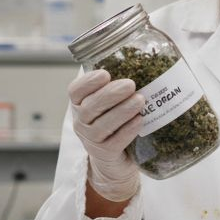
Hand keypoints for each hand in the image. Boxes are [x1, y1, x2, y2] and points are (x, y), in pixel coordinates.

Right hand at [68, 69, 142, 202]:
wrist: (115, 161)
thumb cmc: (115, 124)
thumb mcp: (111, 103)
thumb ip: (118, 84)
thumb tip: (144, 58)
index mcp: (80, 105)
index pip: (75, 91)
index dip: (88, 82)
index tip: (105, 74)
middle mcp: (81, 122)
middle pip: (89, 107)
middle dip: (110, 94)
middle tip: (130, 84)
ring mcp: (91, 140)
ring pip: (102, 125)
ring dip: (122, 111)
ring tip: (140, 100)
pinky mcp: (105, 154)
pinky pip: (115, 142)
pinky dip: (127, 130)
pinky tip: (139, 120)